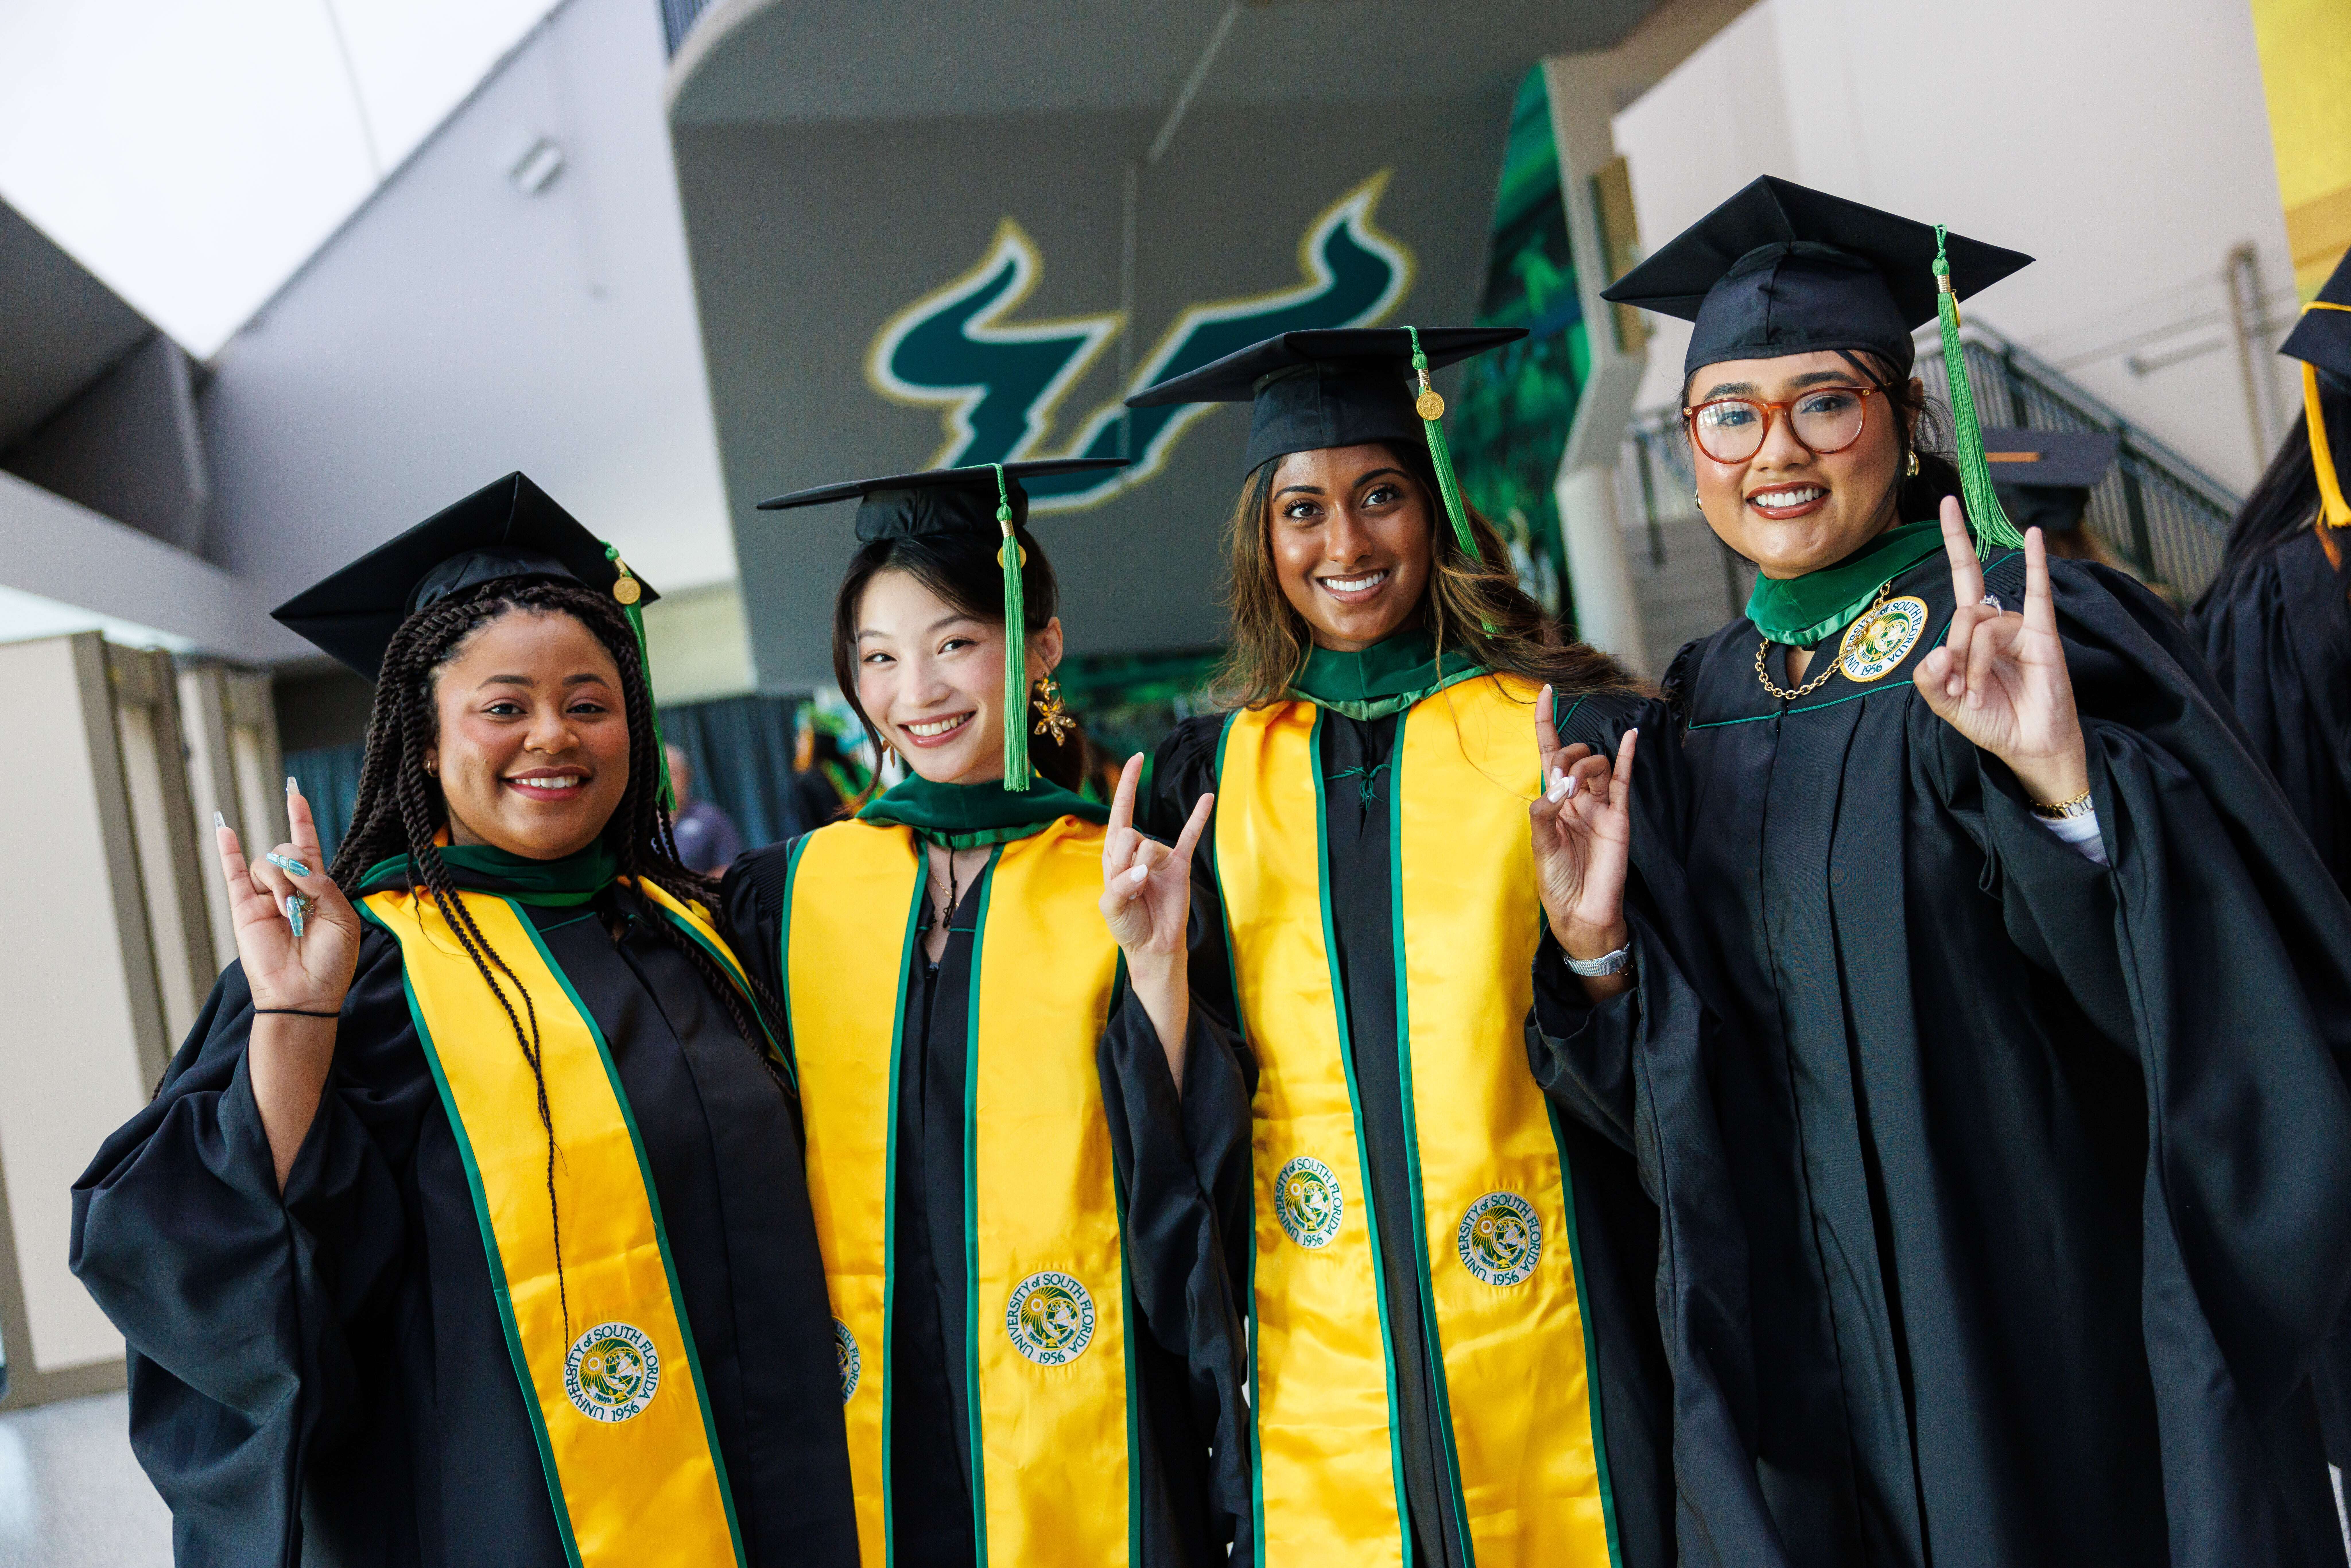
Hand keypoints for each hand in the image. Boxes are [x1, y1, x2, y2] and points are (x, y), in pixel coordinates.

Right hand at [222, 782, 361, 1014]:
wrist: (304, 994)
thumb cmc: (331, 962)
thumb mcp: (342, 919)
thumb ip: (324, 886)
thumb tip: (296, 866)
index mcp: (318, 890)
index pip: (308, 847)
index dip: (301, 819)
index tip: (295, 794)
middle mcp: (290, 889)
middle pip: (287, 851)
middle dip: (296, 865)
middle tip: (302, 897)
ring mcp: (265, 898)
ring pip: (266, 864)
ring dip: (280, 882)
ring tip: (287, 912)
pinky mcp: (244, 909)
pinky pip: (233, 874)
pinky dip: (227, 850)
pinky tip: (223, 827)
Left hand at [1100, 754, 1211, 961]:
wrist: (1152, 947)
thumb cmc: (1128, 924)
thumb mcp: (1111, 907)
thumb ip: (1119, 885)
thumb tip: (1142, 870)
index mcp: (1115, 854)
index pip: (1120, 812)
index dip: (1126, 785)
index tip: (1137, 759)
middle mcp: (1138, 849)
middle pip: (1128, 832)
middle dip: (1123, 860)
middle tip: (1129, 885)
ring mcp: (1160, 856)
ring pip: (1149, 845)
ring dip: (1142, 869)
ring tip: (1143, 891)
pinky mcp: (1180, 865)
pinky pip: (1190, 836)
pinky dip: (1199, 817)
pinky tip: (1207, 797)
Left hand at [1530, 684, 1634, 961]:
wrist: (1583, 911)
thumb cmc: (1557, 880)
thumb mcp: (1540, 844)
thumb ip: (1544, 811)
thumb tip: (1560, 785)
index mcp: (1552, 801)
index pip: (1548, 752)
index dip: (1546, 721)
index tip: (1546, 691)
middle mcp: (1576, 797)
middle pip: (1571, 755)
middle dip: (1565, 757)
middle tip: (1562, 785)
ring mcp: (1599, 804)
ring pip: (1595, 764)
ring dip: (1583, 766)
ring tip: (1576, 792)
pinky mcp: (1619, 815)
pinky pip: (1624, 779)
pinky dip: (1627, 756)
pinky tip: (1631, 737)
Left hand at [1913, 498, 2089, 805]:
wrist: (2028, 745)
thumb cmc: (1991, 720)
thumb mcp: (1947, 704)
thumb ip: (1931, 681)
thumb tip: (1936, 654)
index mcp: (1971, 631)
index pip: (1963, 578)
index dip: (1956, 540)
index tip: (1946, 503)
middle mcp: (1995, 622)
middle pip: (1966, 614)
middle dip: (1956, 654)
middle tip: (1961, 690)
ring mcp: (2020, 627)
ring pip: (1986, 628)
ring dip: (1977, 666)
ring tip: (1981, 696)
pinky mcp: (2044, 636)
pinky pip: (2039, 594)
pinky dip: (2036, 565)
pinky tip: (2035, 536)